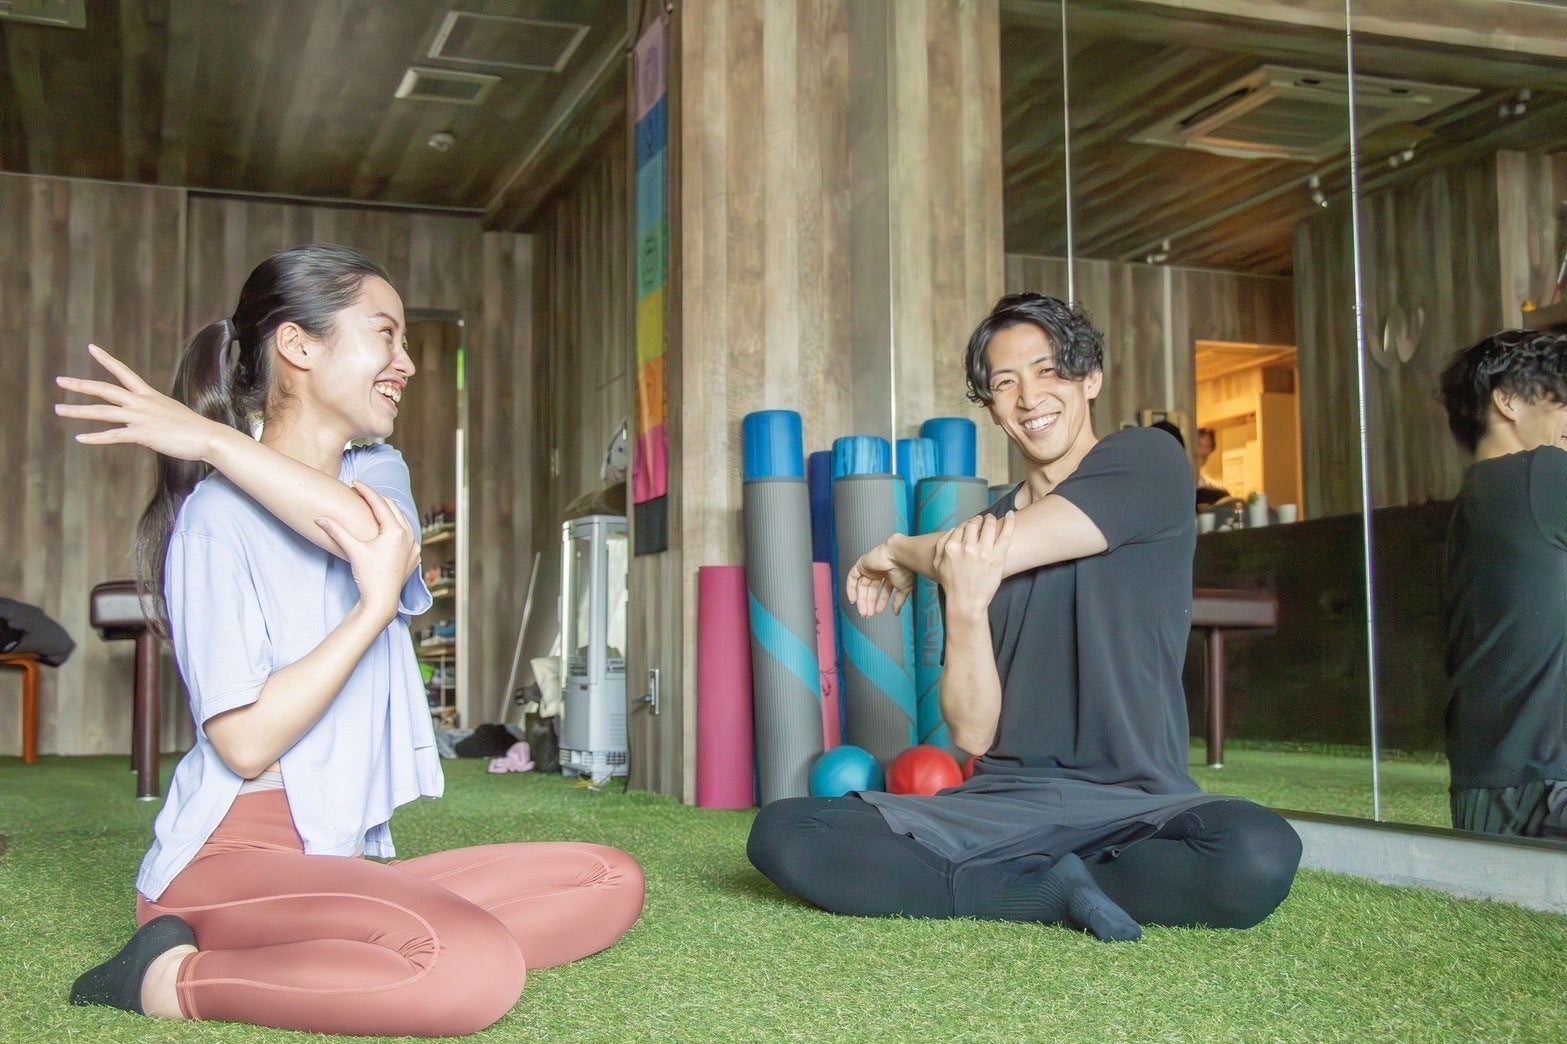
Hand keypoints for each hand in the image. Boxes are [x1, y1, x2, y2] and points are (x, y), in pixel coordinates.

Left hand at [54, 344, 216, 460]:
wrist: (208, 436)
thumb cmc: (192, 427)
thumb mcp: (169, 411)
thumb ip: (152, 412)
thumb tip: (144, 418)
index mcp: (148, 395)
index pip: (123, 372)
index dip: (106, 359)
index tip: (91, 348)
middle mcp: (141, 403)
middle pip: (105, 390)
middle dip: (80, 385)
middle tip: (60, 381)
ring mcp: (141, 418)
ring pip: (102, 412)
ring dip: (78, 411)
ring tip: (59, 410)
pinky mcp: (143, 434)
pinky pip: (114, 435)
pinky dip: (95, 438)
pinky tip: (80, 439)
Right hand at [314, 482, 420, 625]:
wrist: (382, 601)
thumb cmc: (369, 576)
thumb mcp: (353, 550)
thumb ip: (337, 531)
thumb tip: (319, 518)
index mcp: (395, 531)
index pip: (380, 503)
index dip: (366, 491)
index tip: (355, 482)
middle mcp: (409, 536)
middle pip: (393, 508)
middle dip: (377, 498)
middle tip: (362, 491)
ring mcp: (414, 547)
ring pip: (402, 520)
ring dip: (388, 511)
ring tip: (374, 505)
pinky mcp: (414, 557)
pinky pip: (407, 534)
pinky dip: (397, 526)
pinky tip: (388, 526)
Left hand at [846, 539, 916, 617]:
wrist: (899, 557)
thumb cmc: (905, 568)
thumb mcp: (904, 589)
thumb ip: (898, 601)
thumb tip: (896, 611)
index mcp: (890, 575)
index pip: (883, 591)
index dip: (880, 602)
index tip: (877, 612)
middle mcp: (879, 571)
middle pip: (870, 590)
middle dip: (869, 603)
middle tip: (867, 614)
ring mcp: (870, 568)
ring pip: (862, 586)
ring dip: (861, 600)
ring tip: (863, 611)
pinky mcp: (861, 564)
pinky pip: (852, 577)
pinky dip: (851, 588)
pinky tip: (853, 599)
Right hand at [932, 512, 1014, 617]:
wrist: (966, 602)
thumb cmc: (951, 584)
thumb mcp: (938, 563)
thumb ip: (941, 544)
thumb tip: (953, 530)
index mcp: (952, 547)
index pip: (961, 527)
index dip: (967, 525)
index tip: (971, 526)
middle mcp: (967, 547)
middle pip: (974, 524)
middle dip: (978, 520)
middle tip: (982, 520)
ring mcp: (984, 551)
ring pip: (989, 525)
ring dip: (990, 519)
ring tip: (991, 519)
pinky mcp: (998, 557)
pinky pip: (1006, 534)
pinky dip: (1010, 522)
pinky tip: (1011, 514)